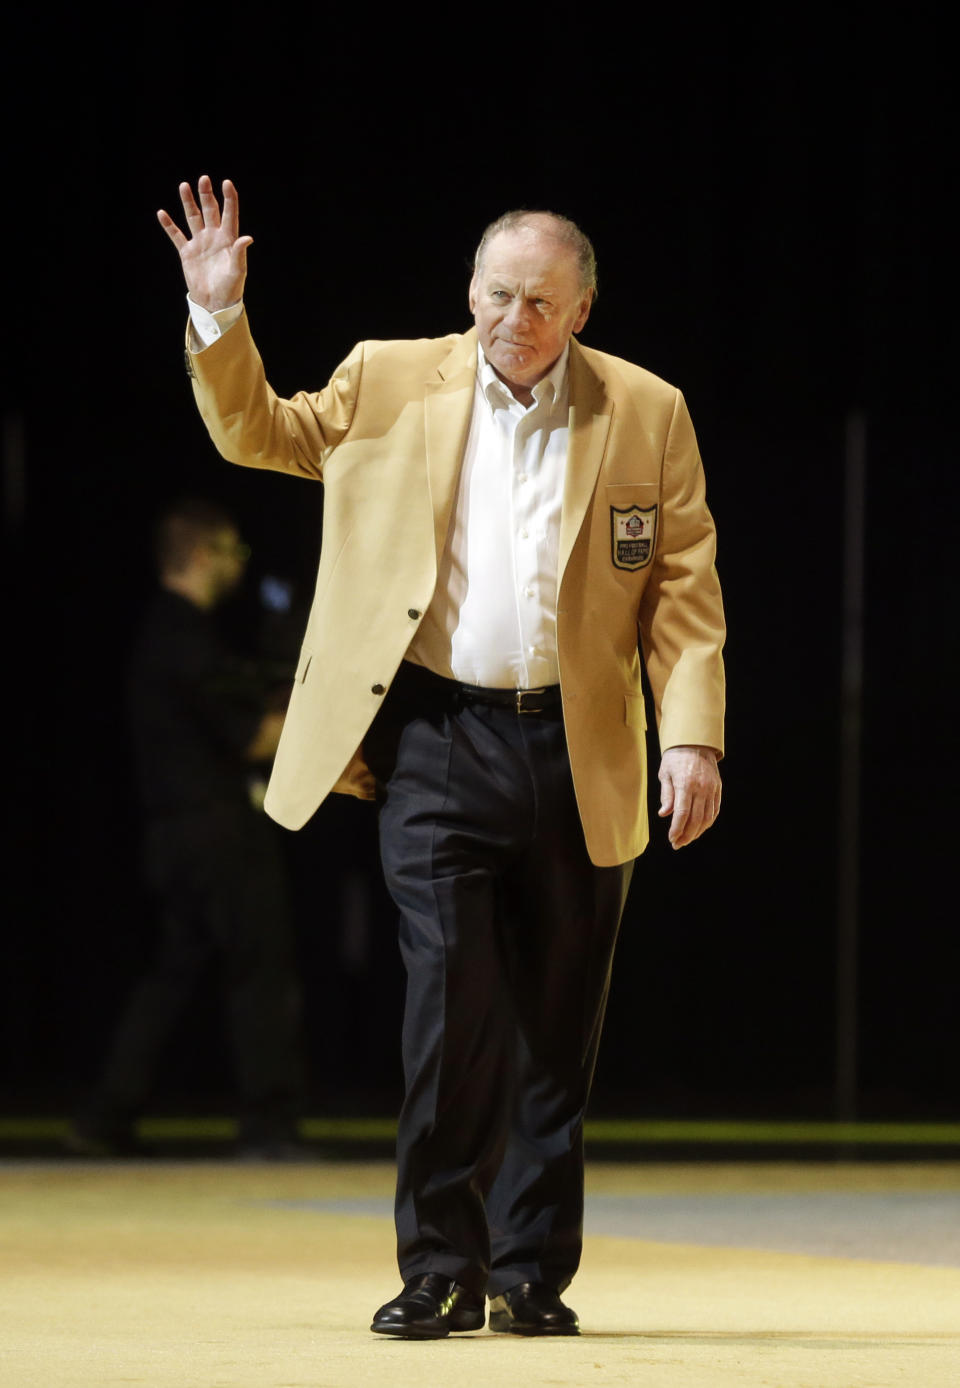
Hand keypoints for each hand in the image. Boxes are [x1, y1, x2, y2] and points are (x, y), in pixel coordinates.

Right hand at [157, 175, 252, 310]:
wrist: (215, 303)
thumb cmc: (231, 288)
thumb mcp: (238, 271)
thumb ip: (240, 253)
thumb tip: (247, 238)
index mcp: (229, 239)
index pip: (230, 214)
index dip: (229, 198)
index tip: (226, 183)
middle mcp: (214, 237)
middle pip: (210, 210)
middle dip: (206, 195)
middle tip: (203, 179)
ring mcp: (200, 243)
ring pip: (193, 217)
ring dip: (188, 202)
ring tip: (183, 186)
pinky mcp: (187, 252)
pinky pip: (176, 235)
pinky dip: (169, 225)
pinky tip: (162, 213)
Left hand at [658, 745, 721, 848]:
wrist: (695, 742)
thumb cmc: (675, 757)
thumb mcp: (665, 773)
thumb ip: (666, 795)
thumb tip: (664, 814)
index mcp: (685, 783)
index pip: (682, 813)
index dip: (677, 829)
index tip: (672, 839)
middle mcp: (701, 787)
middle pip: (695, 819)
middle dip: (686, 835)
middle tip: (678, 844)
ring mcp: (711, 788)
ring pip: (707, 817)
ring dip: (697, 832)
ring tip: (687, 839)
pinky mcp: (718, 788)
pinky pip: (714, 810)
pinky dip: (707, 822)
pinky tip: (699, 829)